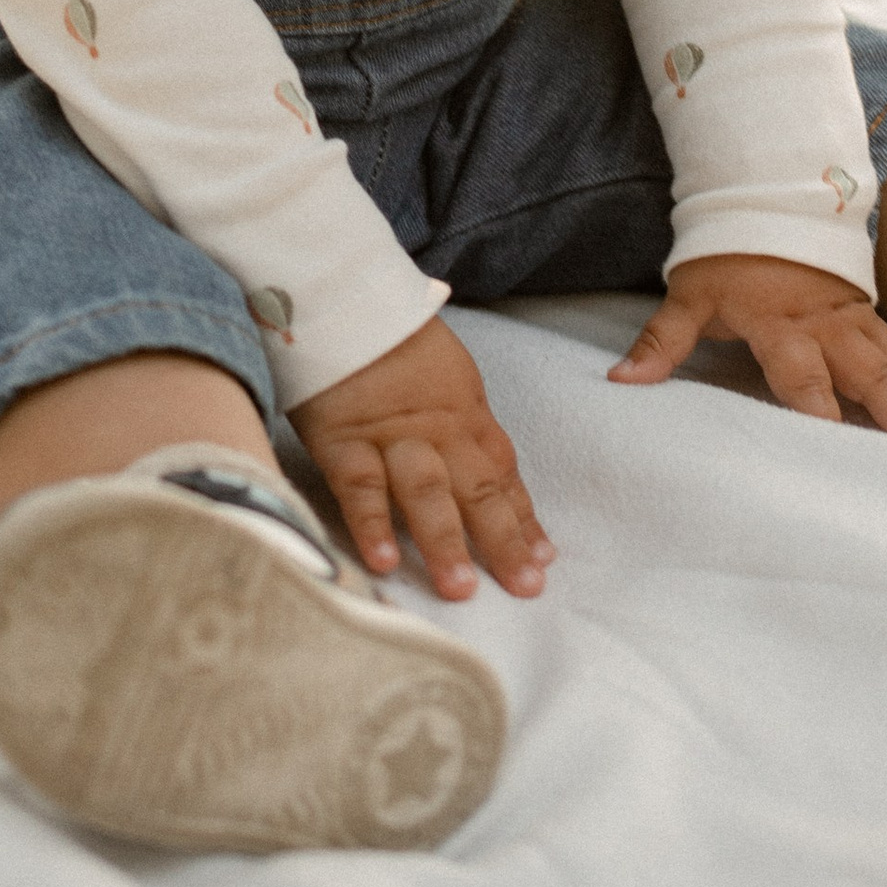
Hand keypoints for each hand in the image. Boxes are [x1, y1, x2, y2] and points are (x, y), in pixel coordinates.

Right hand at [291, 317, 554, 601]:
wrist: (343, 298)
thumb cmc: (395, 337)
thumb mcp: (448, 374)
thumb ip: (463, 423)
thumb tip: (485, 473)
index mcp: (467, 415)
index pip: (504, 475)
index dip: (524, 519)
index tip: (543, 562)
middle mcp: (439, 432)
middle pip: (478, 490)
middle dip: (503, 541)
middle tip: (524, 588)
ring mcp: (392, 437)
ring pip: (427, 493)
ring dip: (445, 542)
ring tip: (461, 589)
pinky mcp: (344, 440)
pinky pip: (361, 487)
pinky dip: (373, 524)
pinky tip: (385, 563)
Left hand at [609, 251, 886, 447]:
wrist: (764, 197)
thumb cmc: (723, 256)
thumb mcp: (688, 295)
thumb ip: (662, 342)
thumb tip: (621, 380)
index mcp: (777, 322)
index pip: (800, 374)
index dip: (819, 408)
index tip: (839, 443)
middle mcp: (823, 324)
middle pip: (866, 372)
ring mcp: (850, 317)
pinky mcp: (864, 312)